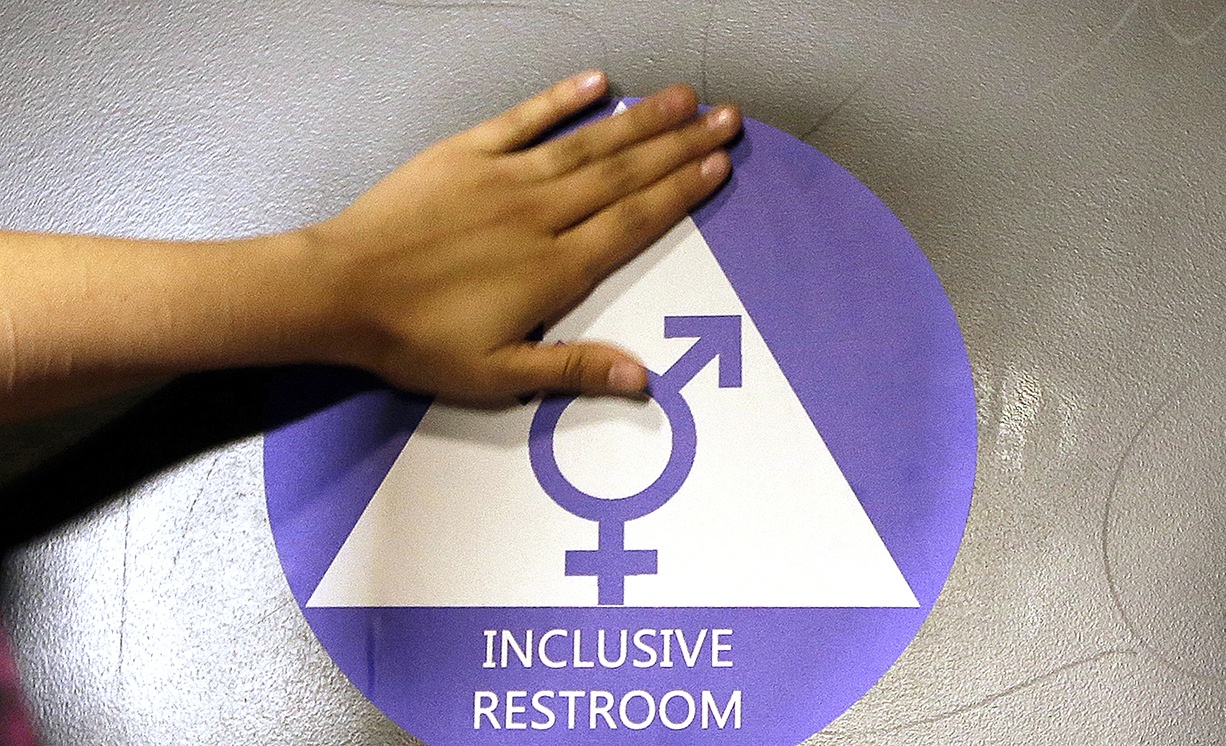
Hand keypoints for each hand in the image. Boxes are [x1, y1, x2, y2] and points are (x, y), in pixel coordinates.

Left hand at [303, 71, 740, 404]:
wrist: (339, 292)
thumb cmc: (415, 340)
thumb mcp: (496, 374)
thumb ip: (574, 369)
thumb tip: (644, 379)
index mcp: (554, 269)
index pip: (634, 222)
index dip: (681, 192)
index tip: (719, 166)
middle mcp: (541, 214)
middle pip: (626, 175)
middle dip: (680, 145)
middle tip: (727, 118)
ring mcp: (504, 178)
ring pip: (588, 143)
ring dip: (640, 118)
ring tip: (685, 97)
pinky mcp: (465, 154)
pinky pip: (524, 119)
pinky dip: (561, 100)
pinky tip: (597, 83)